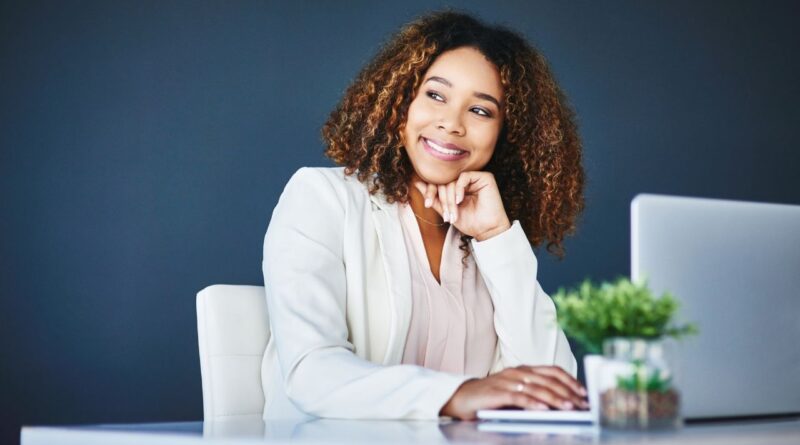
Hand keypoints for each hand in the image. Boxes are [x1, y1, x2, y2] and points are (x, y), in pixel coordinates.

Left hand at [413, 171, 510, 240]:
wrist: (487, 230)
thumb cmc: (470, 222)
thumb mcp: (446, 210)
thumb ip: (434, 198)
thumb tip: (417, 183)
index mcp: (456, 186)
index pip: (439, 182)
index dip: (430, 191)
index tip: (426, 204)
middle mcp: (464, 180)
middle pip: (445, 181)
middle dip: (442, 200)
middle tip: (446, 215)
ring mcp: (474, 177)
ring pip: (453, 180)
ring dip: (450, 199)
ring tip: (453, 213)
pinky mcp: (484, 177)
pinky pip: (464, 176)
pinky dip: (459, 189)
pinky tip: (459, 201)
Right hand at [440, 365, 587, 419]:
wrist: (462, 397)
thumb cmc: (492, 396)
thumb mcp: (517, 391)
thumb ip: (535, 394)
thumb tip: (562, 404)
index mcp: (524, 369)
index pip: (553, 371)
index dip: (570, 380)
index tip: (583, 393)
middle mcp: (518, 372)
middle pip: (548, 380)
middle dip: (568, 393)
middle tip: (581, 404)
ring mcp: (507, 381)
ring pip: (537, 388)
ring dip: (555, 398)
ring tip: (569, 407)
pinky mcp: (497, 392)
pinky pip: (518, 397)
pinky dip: (533, 403)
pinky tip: (543, 409)